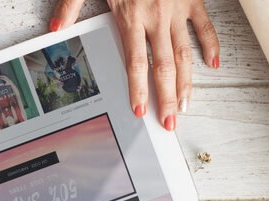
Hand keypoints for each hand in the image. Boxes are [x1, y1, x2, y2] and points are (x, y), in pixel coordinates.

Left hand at [50, 0, 219, 130]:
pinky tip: (212, 65)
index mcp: (131, 15)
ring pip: (185, 52)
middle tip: (169, 121)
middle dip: (166, 97)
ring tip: (186, 105)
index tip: (141, 110)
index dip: (139, 89)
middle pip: (164, 65)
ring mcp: (177, 8)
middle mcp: (157, 16)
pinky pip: (204, 26)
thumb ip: (71, 5)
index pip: (136, 62)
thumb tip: (56, 28)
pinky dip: (210, 45)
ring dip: (187, 81)